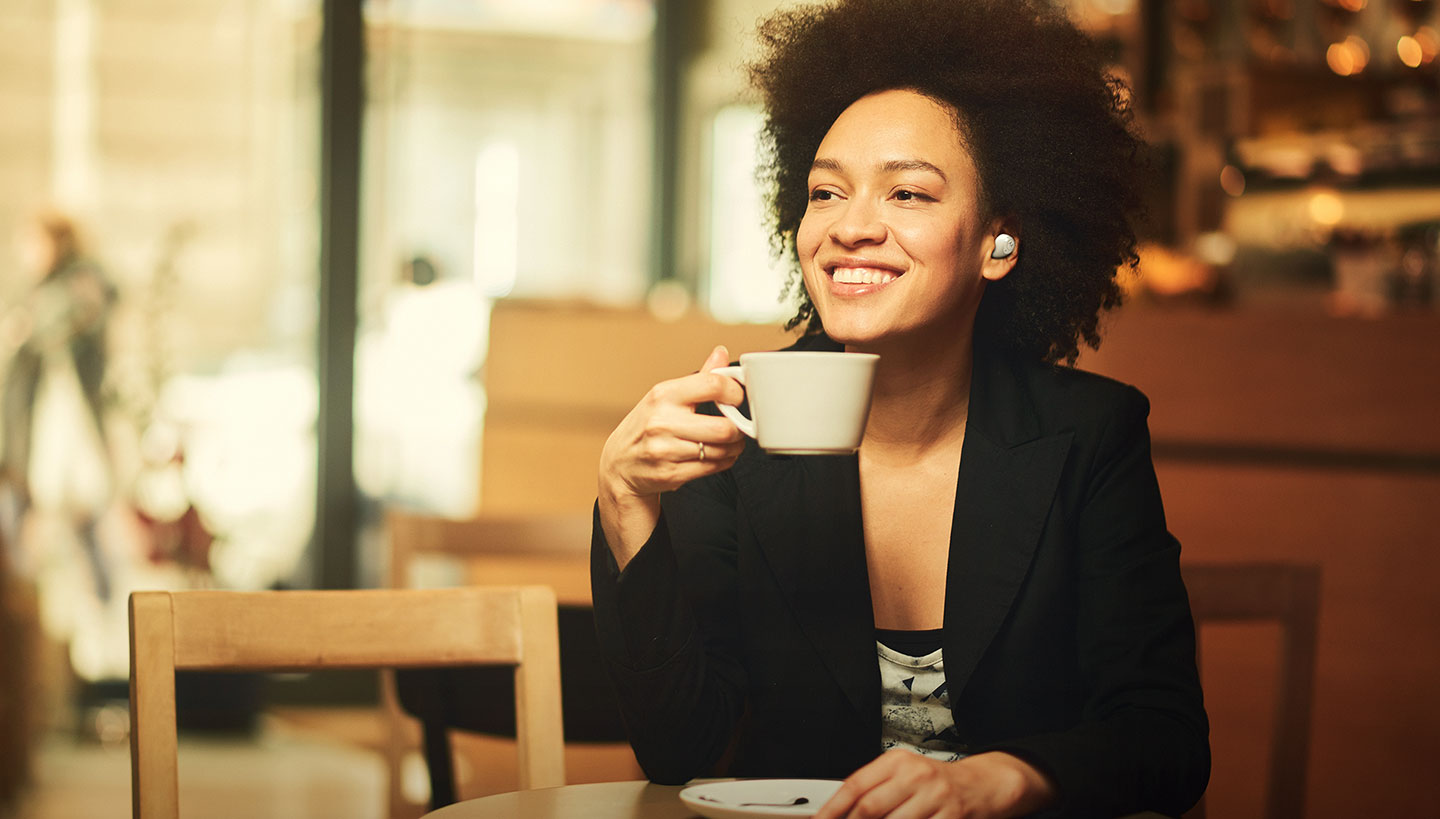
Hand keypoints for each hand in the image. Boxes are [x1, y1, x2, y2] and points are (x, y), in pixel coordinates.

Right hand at [598, 345, 745, 567]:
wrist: (619, 464)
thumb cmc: (646, 426)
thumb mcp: (665, 396)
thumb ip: (699, 377)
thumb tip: (720, 353)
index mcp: (664, 395)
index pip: (712, 385)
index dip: (735, 392)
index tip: (737, 397)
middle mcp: (663, 422)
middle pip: (723, 428)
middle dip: (738, 429)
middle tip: (738, 426)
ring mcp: (666, 450)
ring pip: (721, 450)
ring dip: (733, 447)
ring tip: (729, 442)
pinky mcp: (671, 474)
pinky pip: (712, 468)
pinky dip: (723, 461)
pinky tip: (719, 455)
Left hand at [813, 750, 1056, 818]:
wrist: (981, 785)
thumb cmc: (935, 782)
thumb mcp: (904, 774)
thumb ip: (875, 789)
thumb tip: (841, 811)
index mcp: (897, 761)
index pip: (855, 785)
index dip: (833, 809)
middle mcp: (916, 775)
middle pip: (870, 808)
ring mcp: (935, 797)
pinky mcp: (951, 817)